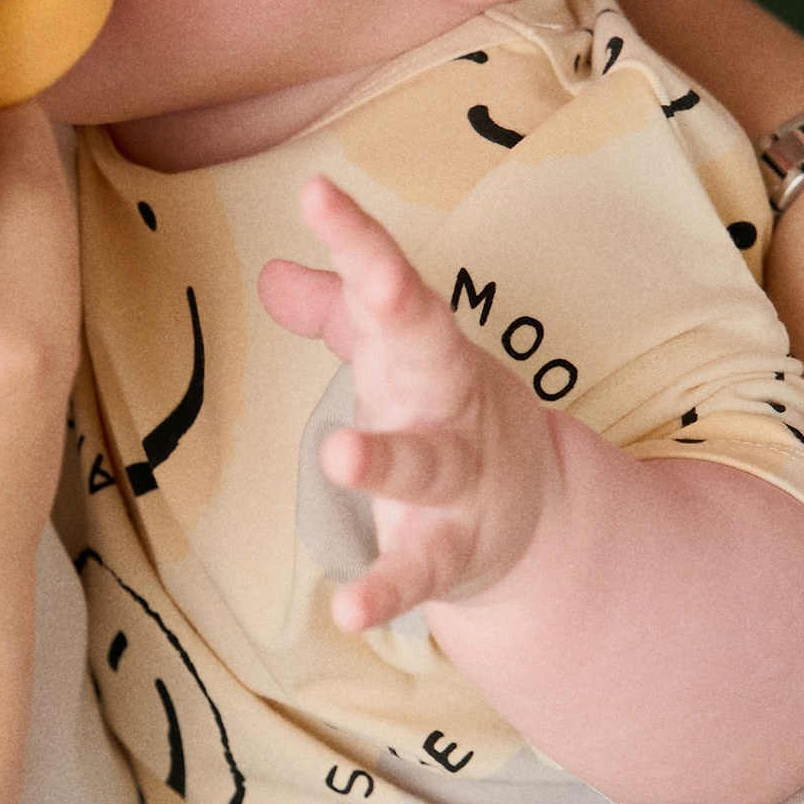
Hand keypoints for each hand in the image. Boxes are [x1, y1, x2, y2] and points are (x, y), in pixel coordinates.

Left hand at [261, 176, 552, 635]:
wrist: (532, 514)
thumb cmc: (446, 416)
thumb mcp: (396, 359)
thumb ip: (338, 316)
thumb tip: (271, 274)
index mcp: (428, 352)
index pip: (394, 286)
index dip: (360, 239)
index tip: (317, 191)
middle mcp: (450, 406)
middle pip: (429, 351)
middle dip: (399, 314)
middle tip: (368, 284)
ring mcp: (458, 480)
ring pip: (425, 466)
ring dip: (385, 458)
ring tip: (339, 452)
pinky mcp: (453, 550)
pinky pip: (420, 571)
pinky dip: (387, 591)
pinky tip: (348, 612)